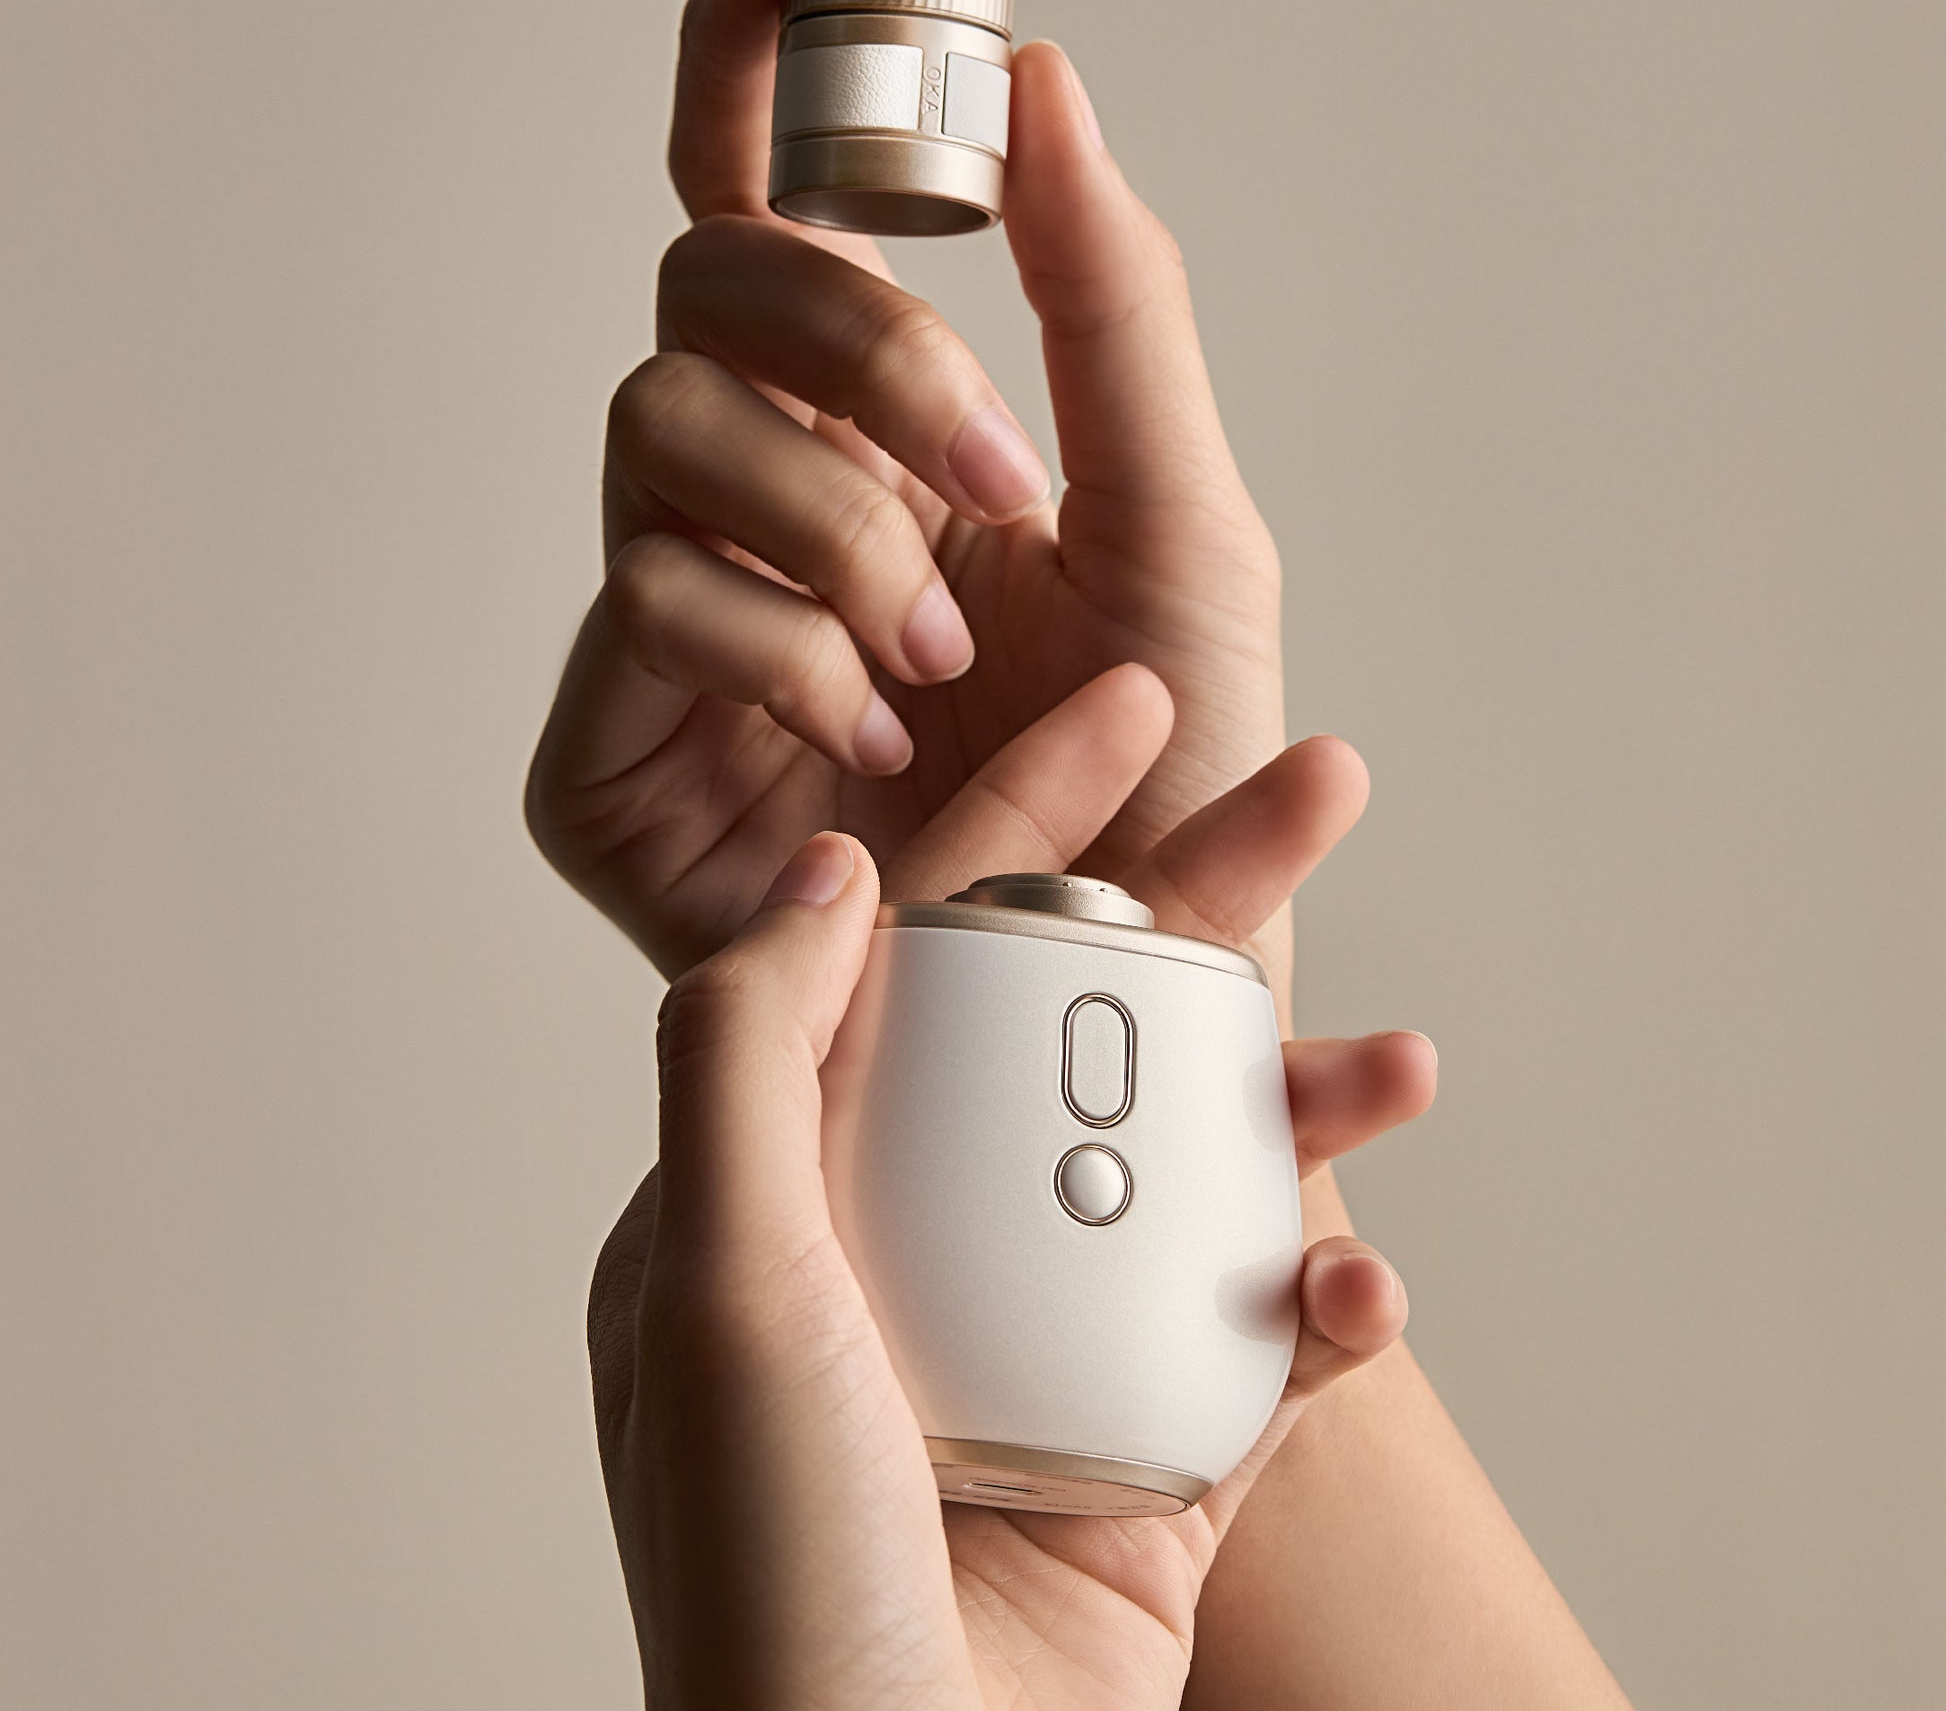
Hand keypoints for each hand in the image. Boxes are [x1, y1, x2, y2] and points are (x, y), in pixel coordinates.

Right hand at [525, 0, 1356, 1006]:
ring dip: (825, 523)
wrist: (1126, 1002)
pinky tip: (867, 738)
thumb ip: (1111, 303)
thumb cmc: (1170, 775)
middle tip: (992, 479)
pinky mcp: (614, 753)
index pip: (779, 219)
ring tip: (937, 668)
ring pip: (655, 428)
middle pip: (707, 289)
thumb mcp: (1187, 525)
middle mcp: (774, 509)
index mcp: (892, 443)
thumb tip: (1036, 80)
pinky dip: (773, 645)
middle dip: (856, 351)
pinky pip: (639, 600)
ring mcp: (686, 622)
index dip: (754, 74)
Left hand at [592, 677, 1435, 1707]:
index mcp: (808, 1184)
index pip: (922, 946)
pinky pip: (1253, 1343)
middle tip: (1323, 785)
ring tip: (1404, 1059)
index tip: (1134, 706)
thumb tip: (826, 865)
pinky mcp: (1147, 1453)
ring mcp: (1044, 1339)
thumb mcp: (710, 1285)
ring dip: (1303, 1103)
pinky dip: (1318, 1306)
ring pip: (1191, 1165)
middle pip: (1087, 1021)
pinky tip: (1360, 1281)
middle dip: (1210, 902)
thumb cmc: (766, 1574)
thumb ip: (745, 1056)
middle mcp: (926, 1240)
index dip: (1026, 811)